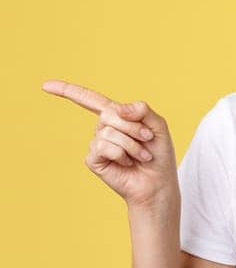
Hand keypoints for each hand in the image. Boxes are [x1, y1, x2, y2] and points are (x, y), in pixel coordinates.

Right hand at [41, 79, 176, 208]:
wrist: (158, 182)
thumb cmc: (158, 153)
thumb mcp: (158, 126)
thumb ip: (142, 110)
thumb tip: (118, 108)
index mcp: (116, 116)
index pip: (89, 100)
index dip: (68, 91)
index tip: (45, 85)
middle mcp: (103, 128)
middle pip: (110, 114)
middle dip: (133, 128)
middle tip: (147, 140)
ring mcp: (96, 144)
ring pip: (108, 132)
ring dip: (132, 144)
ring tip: (141, 155)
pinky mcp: (93, 159)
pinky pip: (103, 147)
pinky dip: (121, 154)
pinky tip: (127, 163)